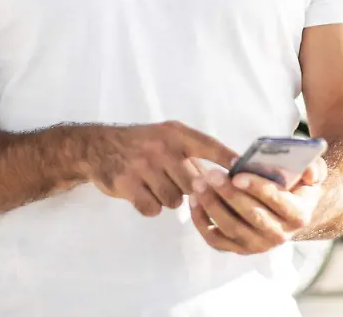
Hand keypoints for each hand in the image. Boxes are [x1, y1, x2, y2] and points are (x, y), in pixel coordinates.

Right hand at [83, 121, 238, 217]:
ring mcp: (143, 166)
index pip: (208, 146)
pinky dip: (150, 206)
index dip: (228, 159)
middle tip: (172, 181)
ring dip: (167, 198)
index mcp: (175, 134)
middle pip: (193, 184)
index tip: (245, 170)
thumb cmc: (140, 144)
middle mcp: (161, 148)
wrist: (97, 147)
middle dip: (187, 189)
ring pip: (174, 200)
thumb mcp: (165, 136)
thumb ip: (190, 153)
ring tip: (154, 185)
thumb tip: (224, 175)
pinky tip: (142, 193)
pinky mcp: (127, 184)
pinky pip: (153, 209)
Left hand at [189, 157, 327, 254]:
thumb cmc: (298, 184)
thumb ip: (314, 168)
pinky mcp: (238, 248)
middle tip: (210, 174)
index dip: (257, 188)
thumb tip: (309, 173)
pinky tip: (193, 200)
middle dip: (228, 194)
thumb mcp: (313, 173)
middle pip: (251, 216)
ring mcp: (257, 245)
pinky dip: (201, 222)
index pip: (277, 202)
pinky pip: (215, 239)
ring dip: (211, 206)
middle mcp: (279, 235)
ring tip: (198, 183)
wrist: (291, 210)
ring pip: (230, 228)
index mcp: (298, 215)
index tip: (238, 174)